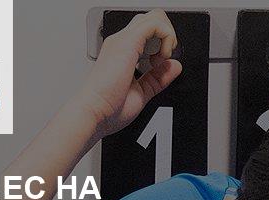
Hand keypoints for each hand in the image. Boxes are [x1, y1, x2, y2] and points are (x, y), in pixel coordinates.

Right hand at [73, 9, 181, 138]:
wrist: (95, 112)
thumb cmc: (108, 107)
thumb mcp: (142, 92)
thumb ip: (158, 78)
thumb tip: (174, 66)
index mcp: (122, 52)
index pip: (147, 32)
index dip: (162, 44)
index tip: (161, 65)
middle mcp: (121, 42)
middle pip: (151, 20)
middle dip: (167, 37)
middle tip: (163, 60)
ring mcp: (123, 40)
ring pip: (155, 17)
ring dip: (167, 36)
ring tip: (161, 59)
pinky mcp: (127, 42)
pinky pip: (155, 24)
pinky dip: (167, 38)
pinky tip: (160, 58)